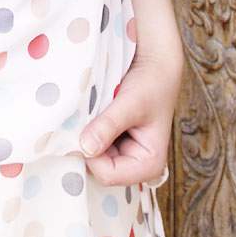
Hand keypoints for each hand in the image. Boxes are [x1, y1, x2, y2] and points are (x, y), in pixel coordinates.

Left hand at [77, 48, 181, 186]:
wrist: (154, 62)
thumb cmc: (151, 83)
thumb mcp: (131, 103)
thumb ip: (109, 125)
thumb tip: (85, 148)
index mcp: (148, 165)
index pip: (107, 174)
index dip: (90, 155)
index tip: (81, 127)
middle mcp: (135, 165)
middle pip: (97, 167)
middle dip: (86, 145)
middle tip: (81, 118)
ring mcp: (122, 154)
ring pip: (91, 155)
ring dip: (83, 135)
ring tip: (87, 112)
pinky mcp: (113, 142)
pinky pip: (91, 142)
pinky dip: (85, 129)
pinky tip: (86, 113)